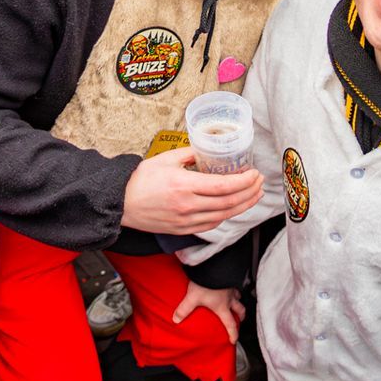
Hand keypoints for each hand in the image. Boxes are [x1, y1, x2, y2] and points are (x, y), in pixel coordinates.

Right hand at [121, 147, 262, 235]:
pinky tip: (232, 208)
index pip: (224, 186)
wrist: (120, 203)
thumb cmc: (139, 180)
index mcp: (184, 185)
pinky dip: (226, 216)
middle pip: (229, 203)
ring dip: (242, 206)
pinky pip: (210, 225)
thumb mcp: (166, 159)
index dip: (244, 181)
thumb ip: (189, 154)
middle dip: (249, 193)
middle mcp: (188, 206)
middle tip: (260, 183)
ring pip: (223, 216)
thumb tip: (207, 149)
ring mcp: (185, 220)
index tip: (255, 174)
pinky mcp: (182, 230)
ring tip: (253, 195)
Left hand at [172, 282, 243, 343]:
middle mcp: (229, 298)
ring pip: (239, 296)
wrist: (213, 264)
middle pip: (240, 310)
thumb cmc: (205, 283)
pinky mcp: (230, 276)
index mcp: (222, 306)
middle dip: (241, 316)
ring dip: (238, 300)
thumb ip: (184, 309)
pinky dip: (234, 287)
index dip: (233, 333)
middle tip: (239, 319)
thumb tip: (176, 319)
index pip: (230, 323)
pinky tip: (229, 285)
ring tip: (234, 302)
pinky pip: (235, 284)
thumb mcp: (192, 297)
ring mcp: (231, 286)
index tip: (233, 340)